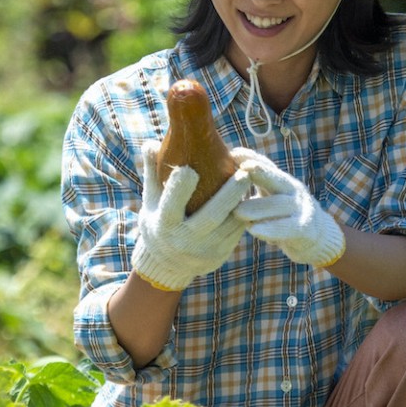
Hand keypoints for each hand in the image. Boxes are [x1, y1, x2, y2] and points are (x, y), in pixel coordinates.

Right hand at [131, 142, 251, 290]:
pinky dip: (246, 215)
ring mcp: (204, 250)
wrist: (167, 263)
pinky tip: (254, 196)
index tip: (189, 169)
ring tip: (254, 180)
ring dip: (243, 203)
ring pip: (229, 225)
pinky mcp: (220, 255)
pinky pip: (237, 233)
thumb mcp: (151, 200)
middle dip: (228, 195)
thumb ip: (152, 172)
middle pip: (210, 216)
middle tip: (244, 173)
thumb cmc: (159, 220)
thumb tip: (151, 143)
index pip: (171, 205)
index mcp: (163, 224)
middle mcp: (183, 240)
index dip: (179, 189)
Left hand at [232, 148, 345, 266]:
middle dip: (260, 172)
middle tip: (242, 170)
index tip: (233, 153)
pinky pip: (288, 227)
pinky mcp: (304, 228)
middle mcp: (293, 190)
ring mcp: (301, 208)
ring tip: (237, 212)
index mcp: (282, 182)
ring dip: (258, 207)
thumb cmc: (284, 216)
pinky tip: (254, 231)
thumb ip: (255, 187)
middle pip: (276, 179)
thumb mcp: (270, 198)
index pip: (267, 166)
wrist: (316, 238)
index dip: (252, 158)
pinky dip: (271, 229)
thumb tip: (223, 176)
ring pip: (279, 204)